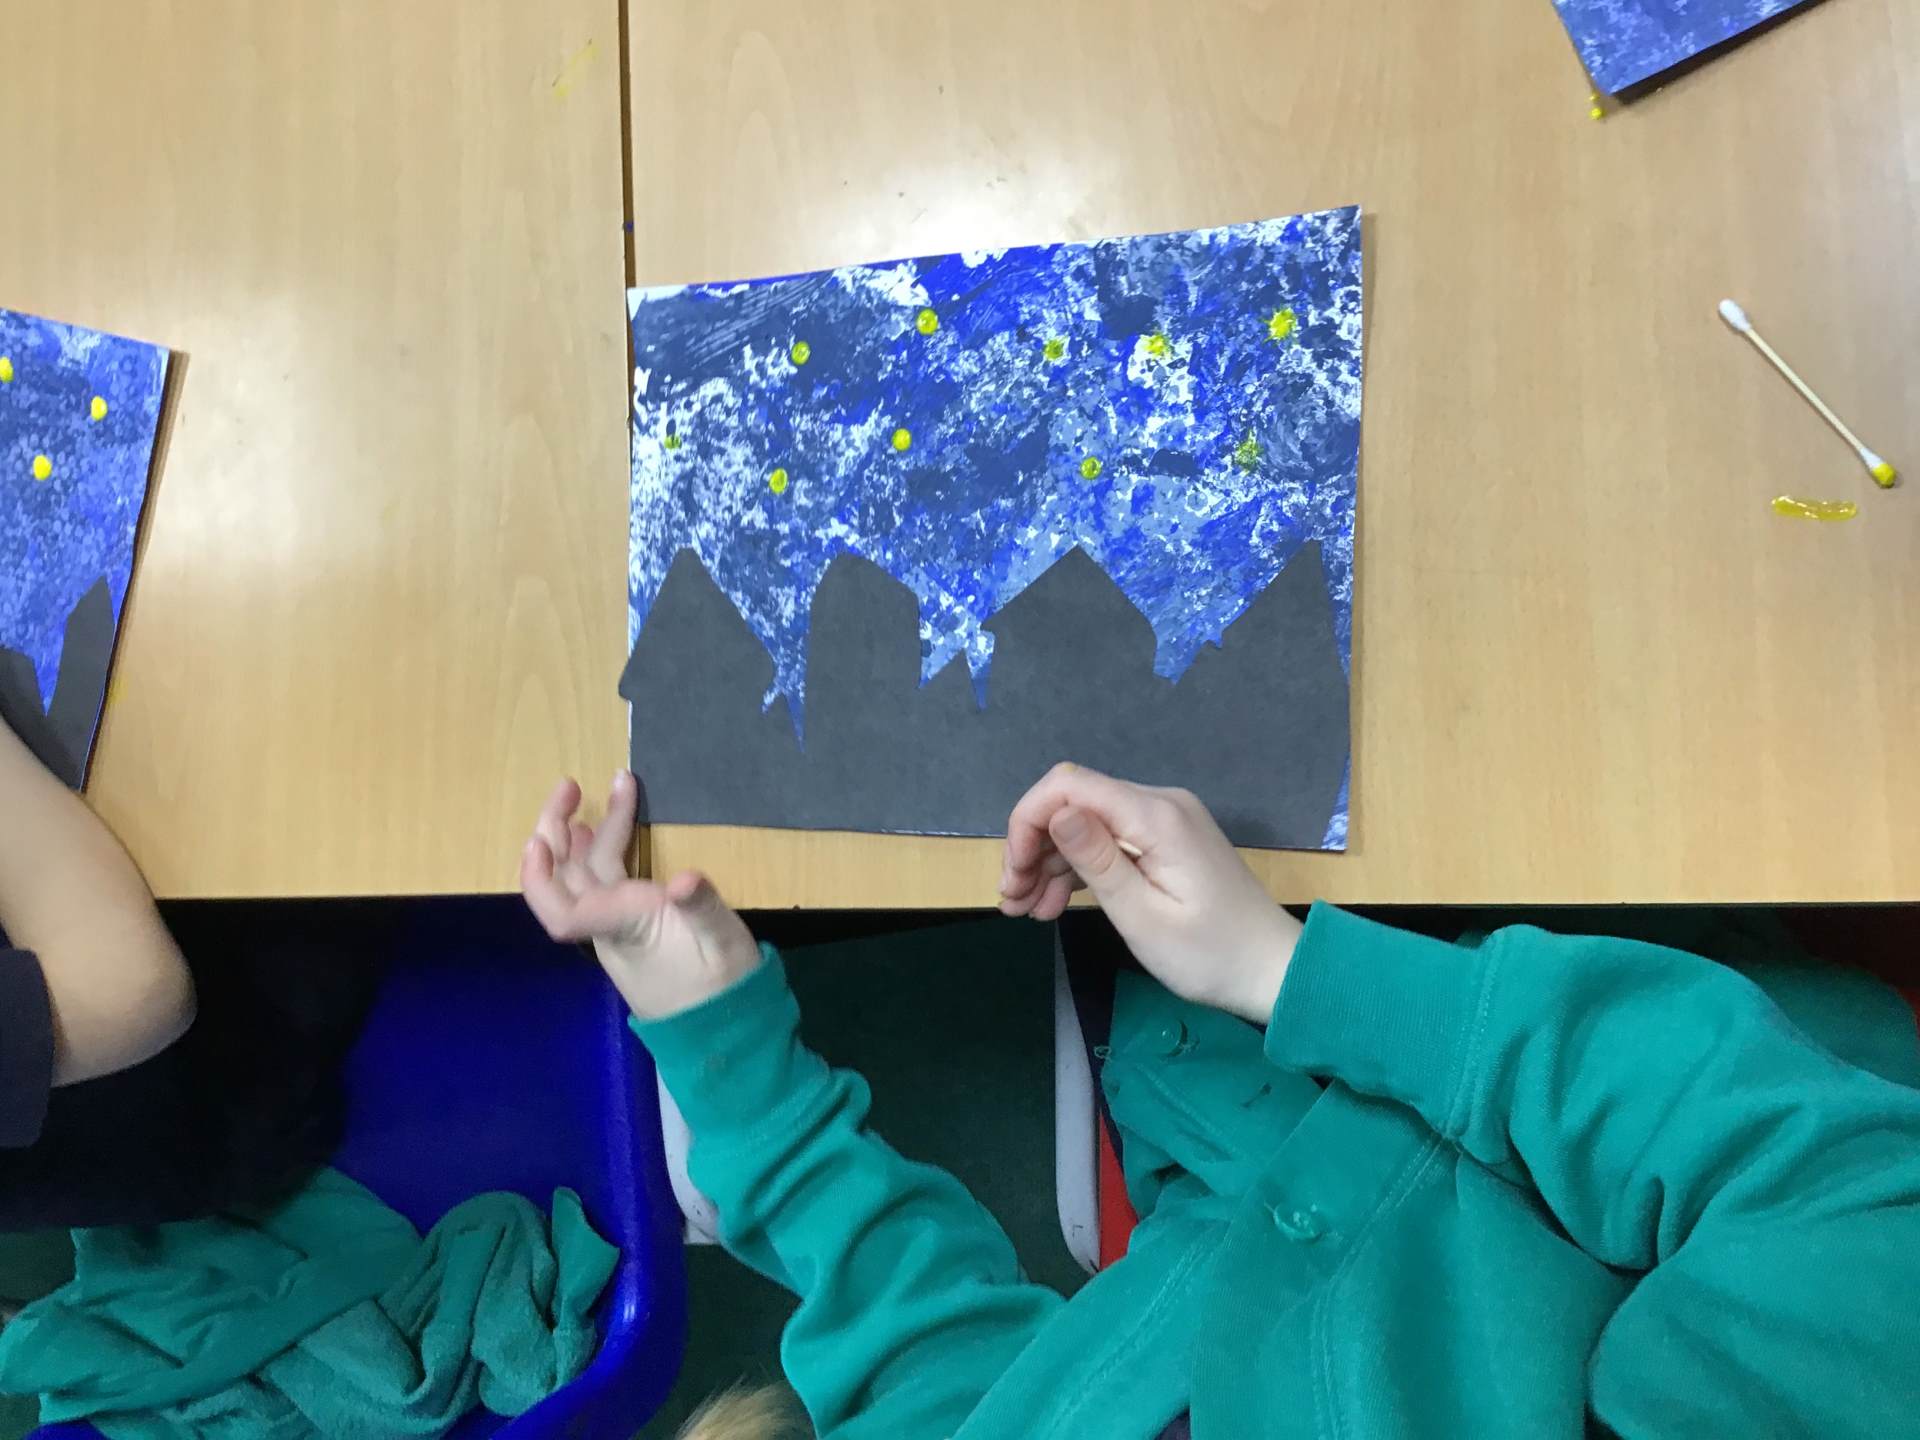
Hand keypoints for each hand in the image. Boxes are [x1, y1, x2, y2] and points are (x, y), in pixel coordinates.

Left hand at [519, 772, 760, 1020]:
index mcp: (624, 929)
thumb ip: (704, 910)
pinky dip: (603, 846)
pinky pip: (605, 879)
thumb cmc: (722, 989)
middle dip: (557, 831)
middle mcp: (611, 924)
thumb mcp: (723, 946)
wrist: (723, 1028)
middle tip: (570, 785)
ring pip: (585, 873)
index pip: (563, 915)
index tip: (539, 841)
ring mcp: (619, 921)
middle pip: (564, 881)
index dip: (539, 881)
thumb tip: (686, 880)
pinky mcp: (633, 919)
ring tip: (586, 790)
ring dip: (582, 832)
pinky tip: (602, 825)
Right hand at [998, 763, 1300, 1023]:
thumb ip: (1097, 861)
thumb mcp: (1143, 917)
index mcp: (1155, 816)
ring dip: (1050, 863)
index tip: (1013, 872)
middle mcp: (1159, 804)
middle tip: (1012, 901)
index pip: (1069, 787)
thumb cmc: (1210, 954)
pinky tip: (1054, 904)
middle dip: (1033, 847)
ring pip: (1086, 824)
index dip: (1028, 821)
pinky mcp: (1165, 842)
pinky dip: (1079, 868)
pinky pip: (1109, 841)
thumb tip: (1055, 812)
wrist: (1273, 970)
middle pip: (1074, 804)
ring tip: (1026, 911)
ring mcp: (1164, 821)